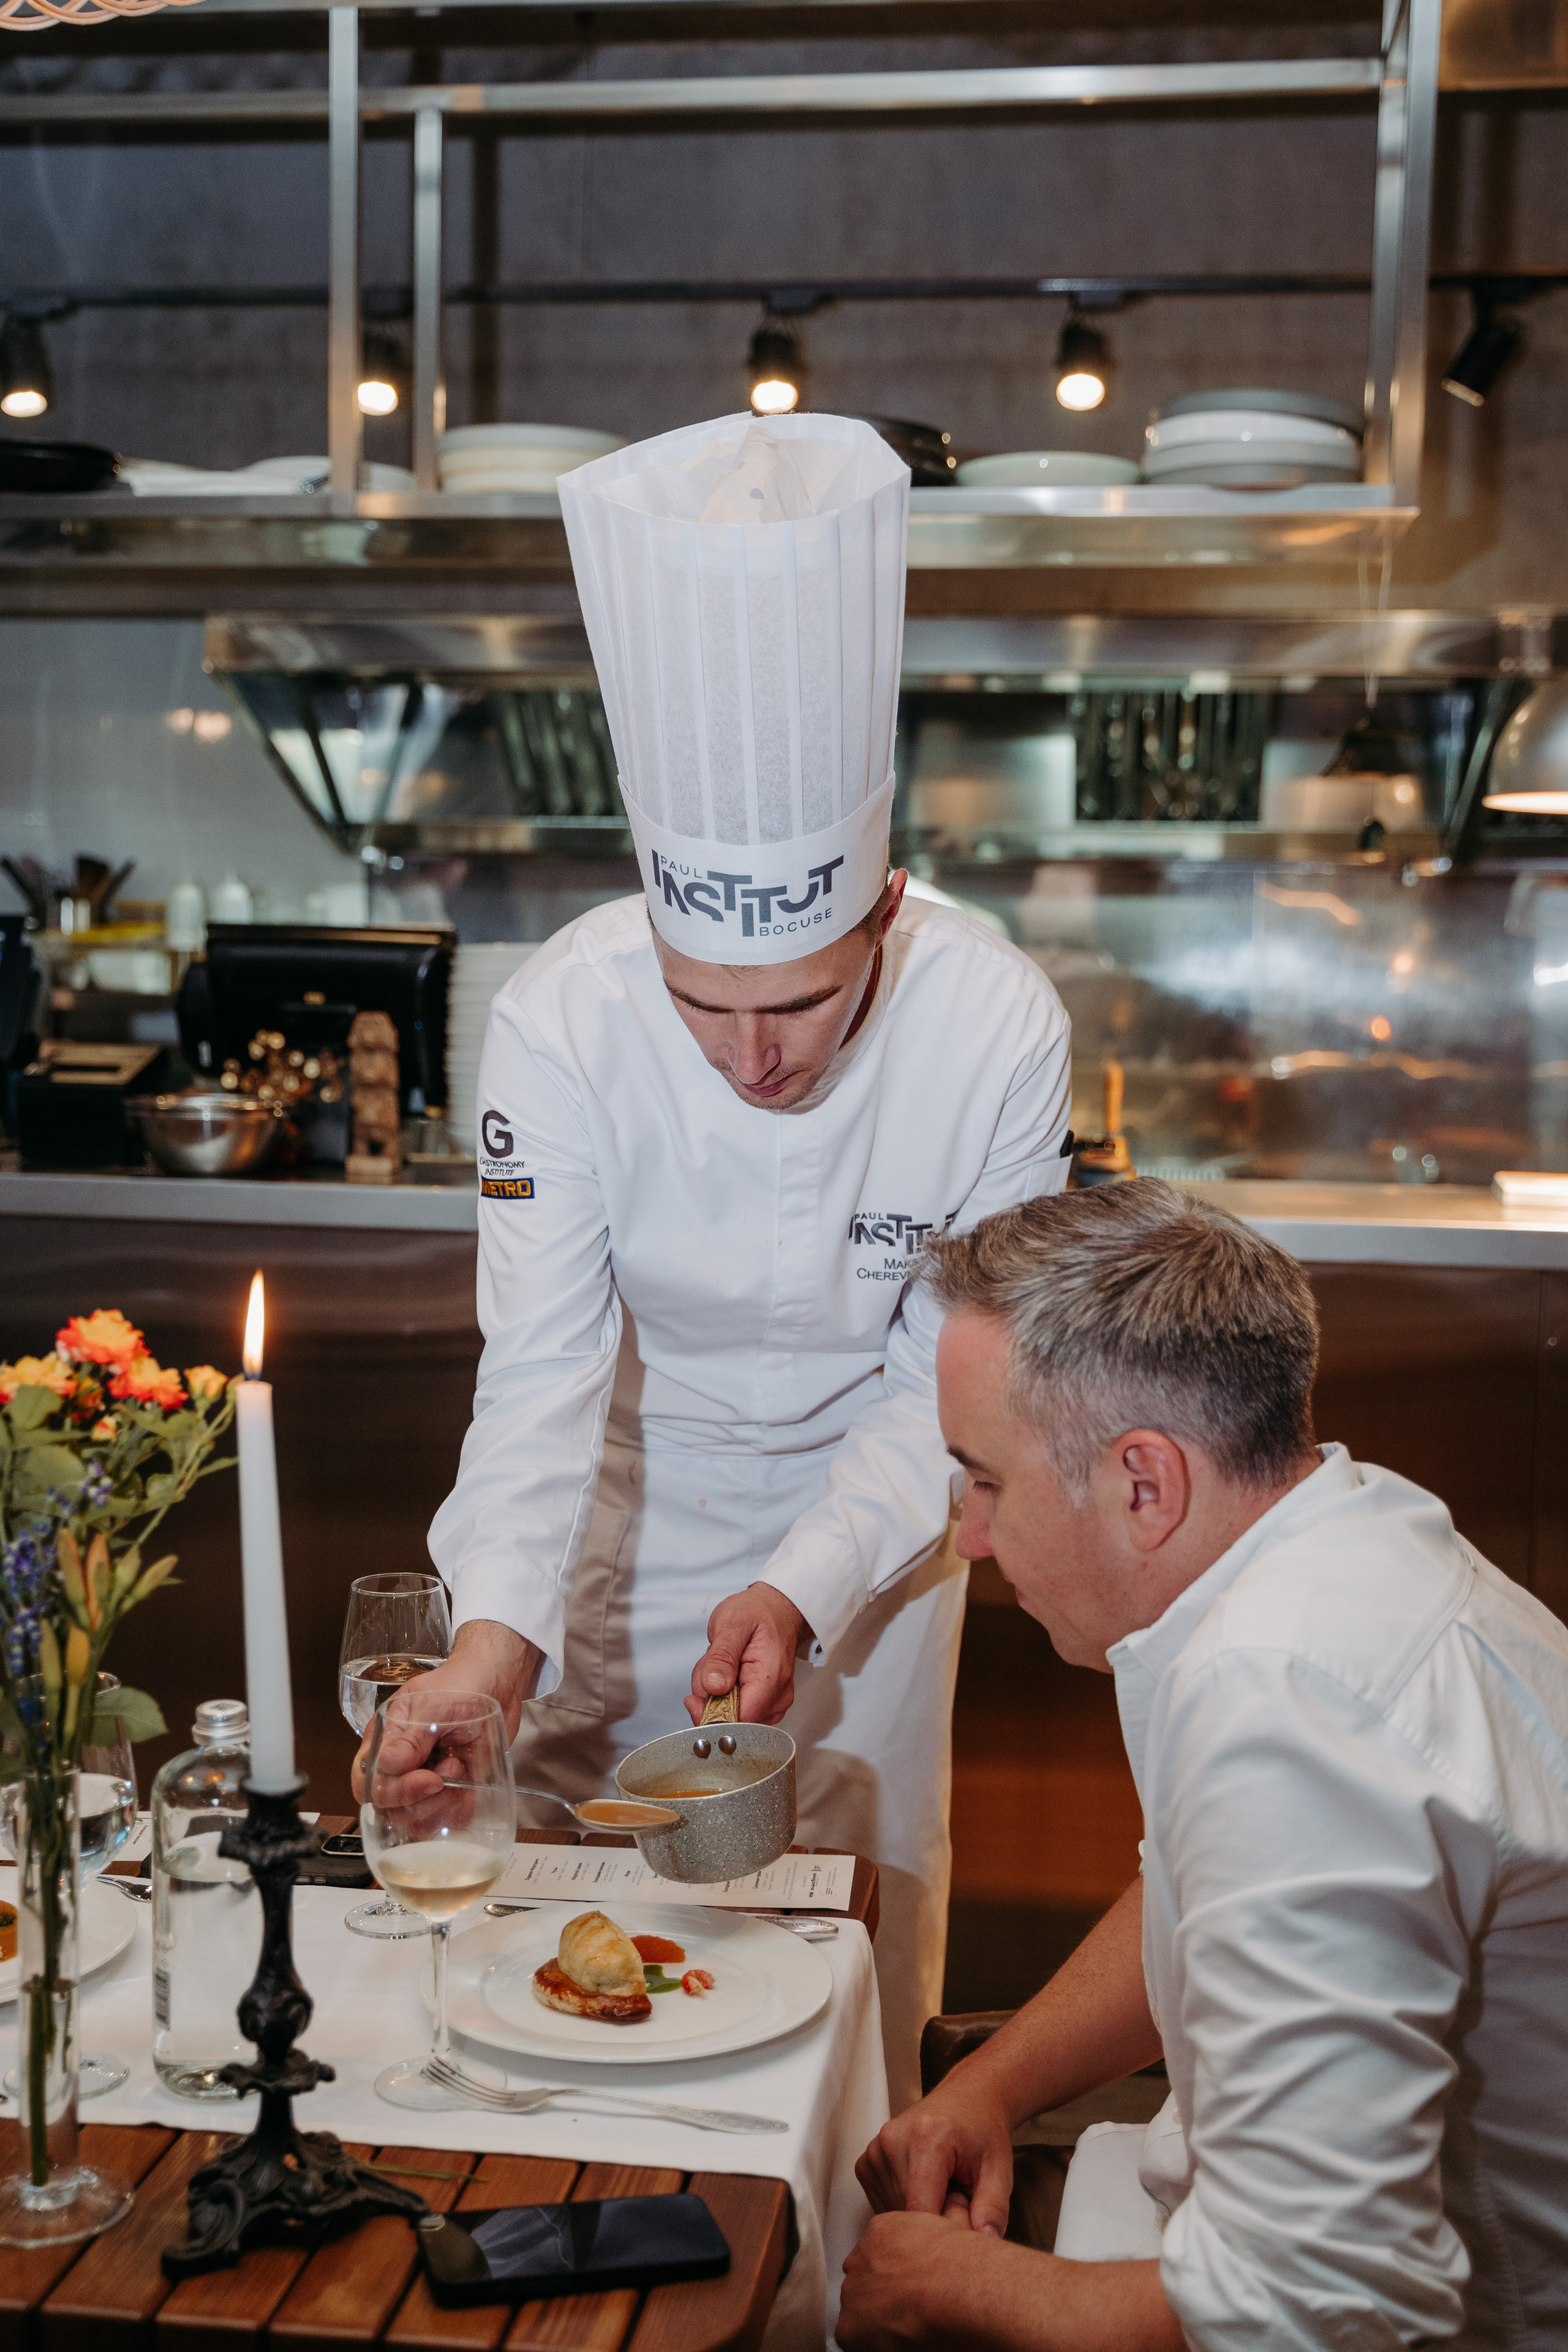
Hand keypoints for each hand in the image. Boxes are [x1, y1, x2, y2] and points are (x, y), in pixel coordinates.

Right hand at [351, 1618, 539, 1803]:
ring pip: (416, 1819)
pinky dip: (458, 1813)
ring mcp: (422, 1781)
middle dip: (422, 1799)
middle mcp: (399, 1766)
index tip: (429, 1779)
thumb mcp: (431, 1705)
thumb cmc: (459, 1686)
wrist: (495, 1684)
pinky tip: (469, 1790)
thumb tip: (387, 1765)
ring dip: (442, 1804)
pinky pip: (444, 1820)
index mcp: (383, 1741)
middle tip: (450, 1770)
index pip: (369, 1784)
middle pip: (390, 1809)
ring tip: (460, 1768)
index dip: (394, 1791)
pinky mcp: (447, 1792)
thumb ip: (410, 1738)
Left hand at [685, 1582, 808, 1724]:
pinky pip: (736, 1710)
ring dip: (714, 1694)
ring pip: (730, 1717)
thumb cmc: (757, 1613)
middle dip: (710, 1698)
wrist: (775, 1609)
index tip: (696, 1697)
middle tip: (711, 1665)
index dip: (712, 1715)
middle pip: (732, 1720)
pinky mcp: (767, 1703)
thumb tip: (714, 1686)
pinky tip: (727, 1673)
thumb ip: (721, 1657)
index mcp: (770, 1676)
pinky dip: (723, 1694)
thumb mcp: (731, 1623)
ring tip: (721, 1663)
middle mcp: (777, 1695)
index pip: (740, 1720)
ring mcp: (774, 1701)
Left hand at [838, 2211, 1001, 2349]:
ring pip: (860, 2309)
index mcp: (881, 2231)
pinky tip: (901, 2340)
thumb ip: (946, 2212)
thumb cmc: (960, 2263)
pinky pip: (856, 2338)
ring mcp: (852, 2292)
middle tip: (913, 2306)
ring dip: (878, 2318)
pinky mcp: (848, 2328)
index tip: (915, 2282)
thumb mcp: (955, 2221)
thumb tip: (955, 2200)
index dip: (899, 2270)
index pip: (880, 2252)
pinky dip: (874, 2343)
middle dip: (884, 2291)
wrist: (955, 2292)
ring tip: (909, 2324)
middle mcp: (859, 2258)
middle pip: (867, 2278)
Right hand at [856, 2075, 1015, 2236]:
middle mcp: (892, 2140)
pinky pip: (883, 2206)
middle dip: (934, 2222)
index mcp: (926, 2138)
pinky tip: (924, 2189)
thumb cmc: (982, 2133)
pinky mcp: (866, 2162)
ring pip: (893, 2215)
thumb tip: (986, 2243)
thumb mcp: (999, 2170)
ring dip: (919, 2215)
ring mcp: (874, 2151)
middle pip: (906, 2215)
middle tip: (960, 2201)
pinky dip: (905, 2207)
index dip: (943, 2233)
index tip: (963, 2232)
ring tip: (942, 2191)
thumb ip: (993, 2208)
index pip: (920, 2211)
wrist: (966, 2099)